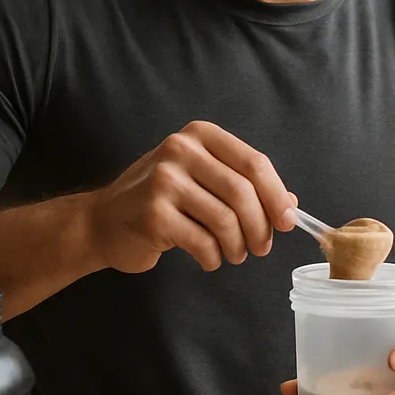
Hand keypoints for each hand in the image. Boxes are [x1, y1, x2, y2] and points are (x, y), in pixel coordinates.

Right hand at [88, 120, 295, 272]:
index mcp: (200, 135)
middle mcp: (181, 150)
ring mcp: (164, 181)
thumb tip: (290, 205)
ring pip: (226, 220)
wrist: (104, 221)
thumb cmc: (161, 200)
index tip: (287, 221)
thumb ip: (244, 185)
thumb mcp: (203, 180)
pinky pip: (203, 242)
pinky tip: (209, 259)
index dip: (277, 195)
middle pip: (243, 192)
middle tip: (261, 247)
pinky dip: (214, 257)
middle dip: (261, 227)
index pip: (254, 163)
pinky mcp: (154, 214)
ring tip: (233, 254)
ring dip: (238, 246)